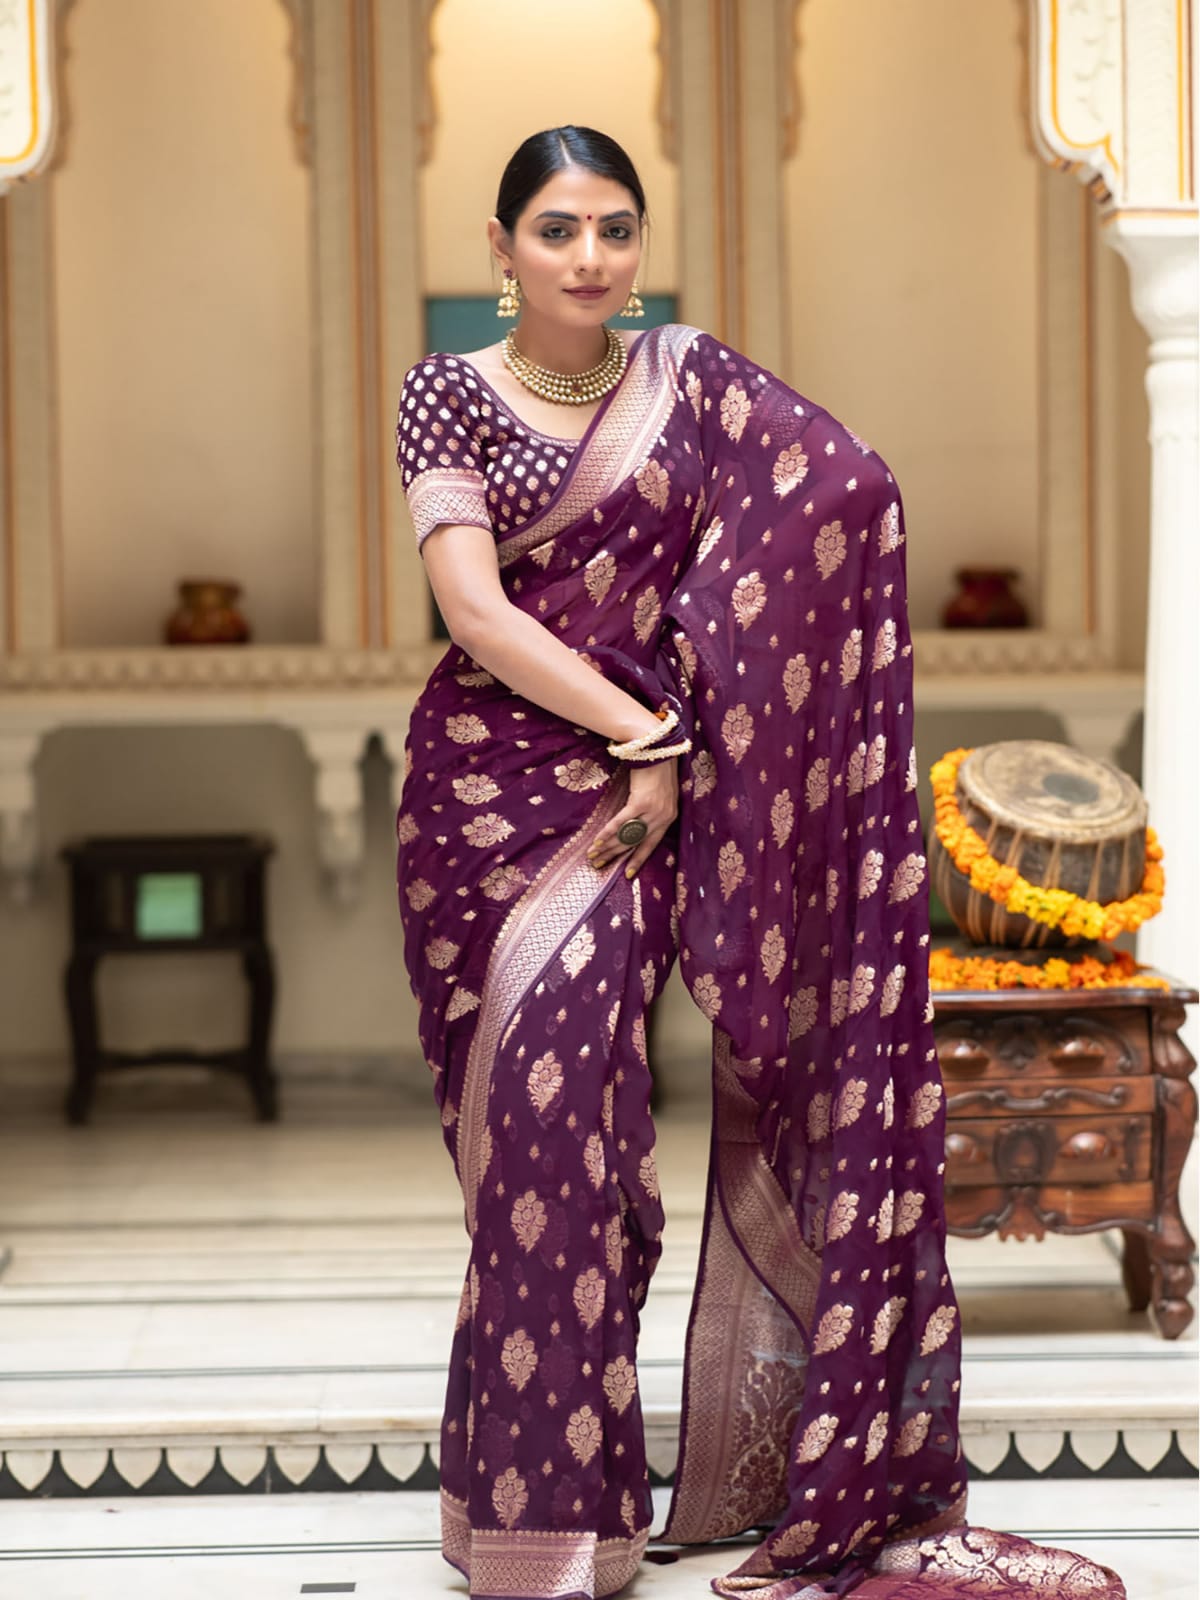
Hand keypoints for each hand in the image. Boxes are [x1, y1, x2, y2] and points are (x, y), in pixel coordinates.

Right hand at [589, 760, 678, 878]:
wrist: (658, 750)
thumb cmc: (657, 770)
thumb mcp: (659, 795)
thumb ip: (650, 811)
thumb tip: (633, 824)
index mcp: (668, 818)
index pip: (651, 845)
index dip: (638, 859)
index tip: (628, 874)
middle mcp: (662, 818)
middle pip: (635, 843)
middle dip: (616, 856)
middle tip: (600, 865)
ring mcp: (653, 811)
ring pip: (627, 835)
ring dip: (608, 847)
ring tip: (594, 855)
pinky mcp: (641, 802)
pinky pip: (622, 822)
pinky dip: (608, 833)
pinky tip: (597, 841)